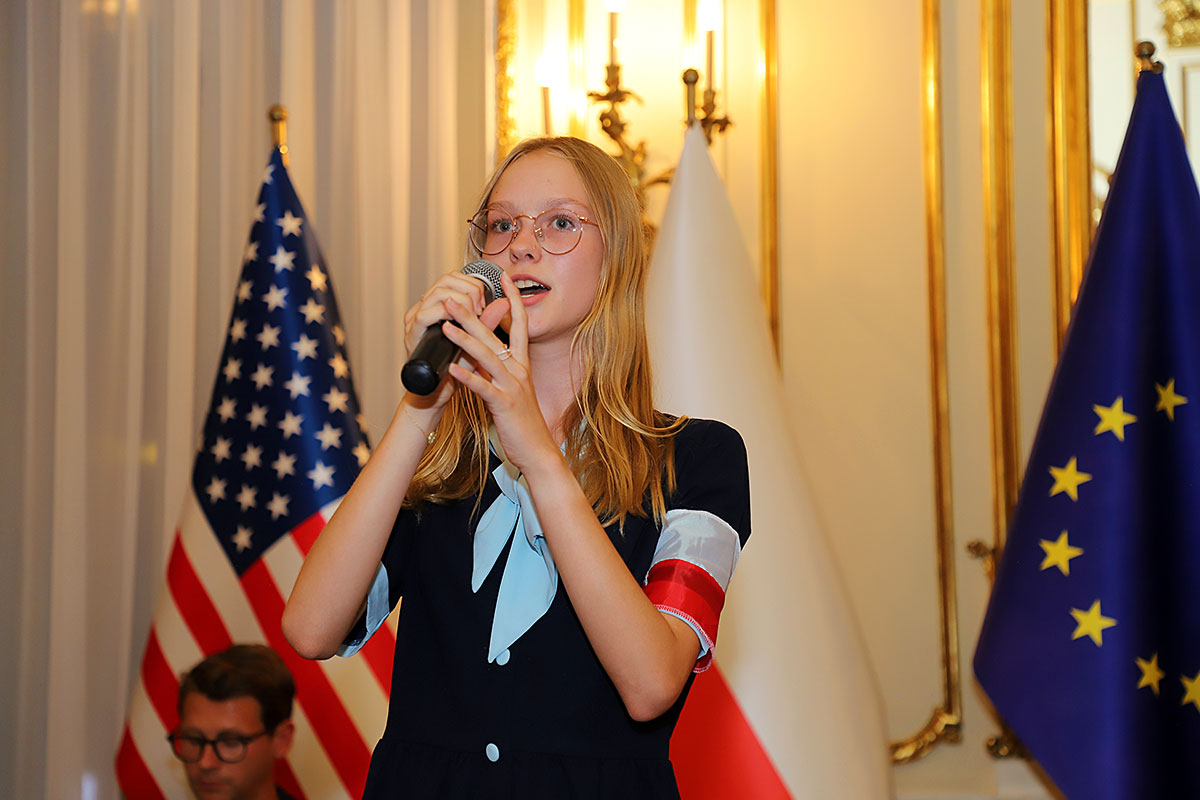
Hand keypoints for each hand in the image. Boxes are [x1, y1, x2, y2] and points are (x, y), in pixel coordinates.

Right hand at [401, 270, 507, 408]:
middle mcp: (424, 307)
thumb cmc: (457, 367)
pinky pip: (425, 316)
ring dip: (460, 302)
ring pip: (437, 293)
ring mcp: (415, 319)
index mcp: (438, 305)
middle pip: (445, 280)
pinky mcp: (411, 333)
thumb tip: (506, 302)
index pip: (454, 277)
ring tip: (472, 315)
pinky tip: (457, 324)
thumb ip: (489, 321)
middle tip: (481, 308)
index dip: (473, 283)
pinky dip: (444, 316)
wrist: (439, 393)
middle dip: (469, 290)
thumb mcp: (477, 341)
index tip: (486, 299)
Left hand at [442, 273, 559, 471]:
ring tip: (446, 325)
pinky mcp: (504, 404)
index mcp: (521, 363)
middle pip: (495, 335)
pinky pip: (483, 387)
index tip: (502, 277)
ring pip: (487, 356)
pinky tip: (452, 368)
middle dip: (472, 314)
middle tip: (452, 297)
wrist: (538, 450)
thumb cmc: (522, 421)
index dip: (511, 299)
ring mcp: (512, 386)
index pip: (519, 323)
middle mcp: (519, 370)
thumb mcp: (511, 388)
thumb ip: (497, 368)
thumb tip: (479, 352)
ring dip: (464, 339)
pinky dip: (466, 377)